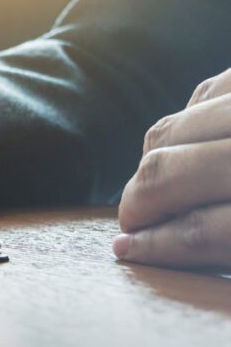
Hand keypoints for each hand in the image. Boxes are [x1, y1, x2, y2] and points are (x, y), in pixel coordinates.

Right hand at [115, 67, 230, 268]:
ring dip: (153, 164)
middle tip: (131, 222)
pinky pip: (202, 95)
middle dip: (138, 203)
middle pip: (169, 173)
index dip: (158, 247)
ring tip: (157, 188)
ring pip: (170, 132)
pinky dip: (185, 124)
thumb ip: (217, 240)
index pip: (204, 231)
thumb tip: (134, 246)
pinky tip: (192, 147)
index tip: (128, 251)